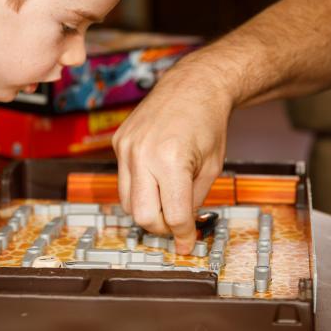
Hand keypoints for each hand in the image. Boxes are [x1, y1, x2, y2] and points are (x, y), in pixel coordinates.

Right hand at [113, 63, 231, 253]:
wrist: (193, 85)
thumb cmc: (208, 122)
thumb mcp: (211, 167)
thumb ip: (194, 200)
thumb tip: (182, 227)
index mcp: (171, 160)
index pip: (173, 215)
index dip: (183, 235)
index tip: (187, 244)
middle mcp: (143, 154)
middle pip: (142, 215)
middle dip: (161, 228)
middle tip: (177, 226)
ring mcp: (127, 147)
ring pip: (127, 202)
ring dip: (147, 210)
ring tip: (167, 204)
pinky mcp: (119, 142)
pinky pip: (124, 180)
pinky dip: (140, 189)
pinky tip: (157, 180)